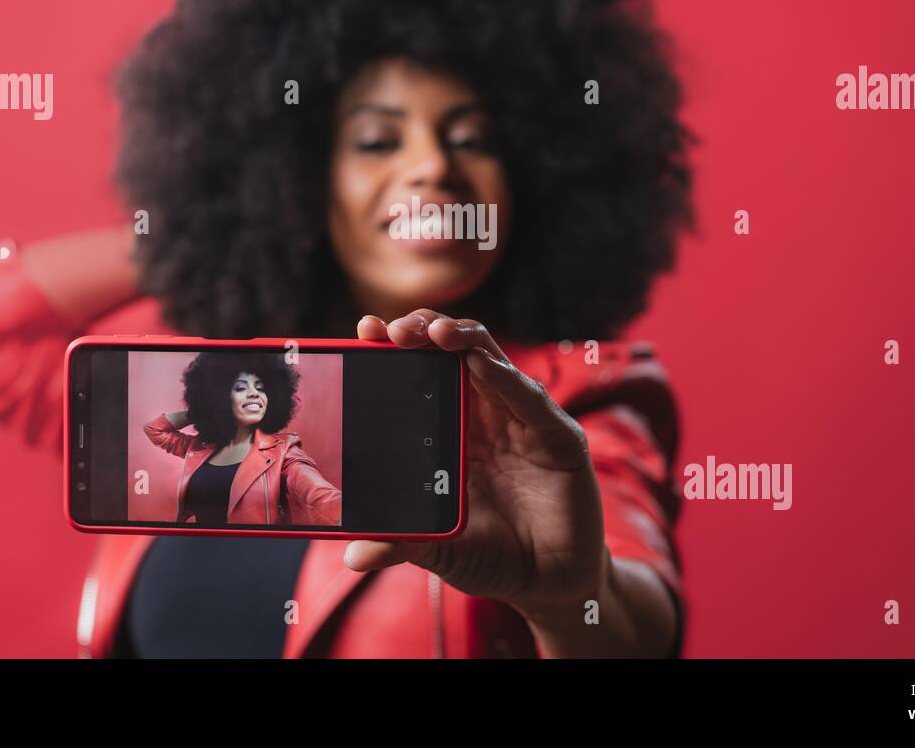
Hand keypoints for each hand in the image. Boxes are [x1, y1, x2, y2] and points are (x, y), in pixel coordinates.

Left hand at [347, 310, 609, 621]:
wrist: (550, 585)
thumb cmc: (493, 556)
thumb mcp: (440, 550)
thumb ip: (403, 543)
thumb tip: (356, 555)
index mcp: (452, 429)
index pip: (422, 371)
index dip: (396, 348)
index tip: (366, 332)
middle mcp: (486, 414)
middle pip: (454, 351)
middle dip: (425, 329)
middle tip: (395, 330)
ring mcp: (523, 420)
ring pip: (491, 360)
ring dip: (462, 339)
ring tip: (434, 332)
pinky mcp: (558, 436)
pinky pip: (530, 399)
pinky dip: (504, 378)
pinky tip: (479, 364)